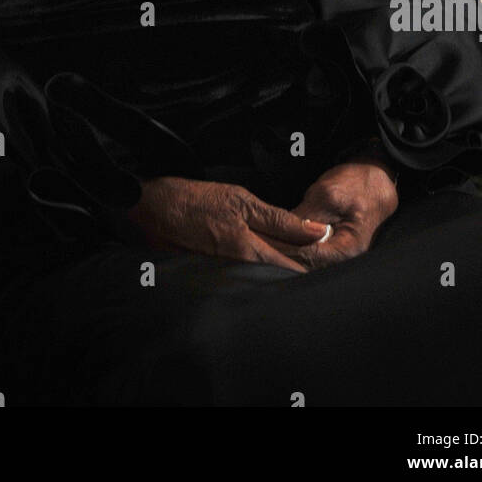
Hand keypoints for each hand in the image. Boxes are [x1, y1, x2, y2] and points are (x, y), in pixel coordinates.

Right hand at [126, 175, 330, 272]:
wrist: (153, 209)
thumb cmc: (196, 200)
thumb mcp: (242, 200)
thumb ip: (281, 220)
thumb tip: (318, 231)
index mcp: (250, 252)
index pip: (294, 273)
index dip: (313, 270)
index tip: (329, 263)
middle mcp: (240, 271)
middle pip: (280, 280)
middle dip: (298, 274)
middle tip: (312, 262)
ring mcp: (226, 277)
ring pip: (263, 280)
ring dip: (278, 273)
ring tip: (288, 260)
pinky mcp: (214, 278)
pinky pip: (244, 279)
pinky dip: (256, 273)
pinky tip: (260, 262)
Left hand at [256, 161, 397, 272]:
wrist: (377, 176)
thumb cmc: (356, 183)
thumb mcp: (328, 195)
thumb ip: (306, 216)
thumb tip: (281, 233)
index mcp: (348, 248)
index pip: (308, 257)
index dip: (282, 249)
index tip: (259, 241)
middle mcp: (345, 258)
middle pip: (306, 263)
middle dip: (280, 253)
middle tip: (254, 244)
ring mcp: (339, 254)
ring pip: (306, 259)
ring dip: (284, 251)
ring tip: (259, 243)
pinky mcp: (333, 246)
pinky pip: (310, 251)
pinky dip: (293, 246)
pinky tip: (275, 240)